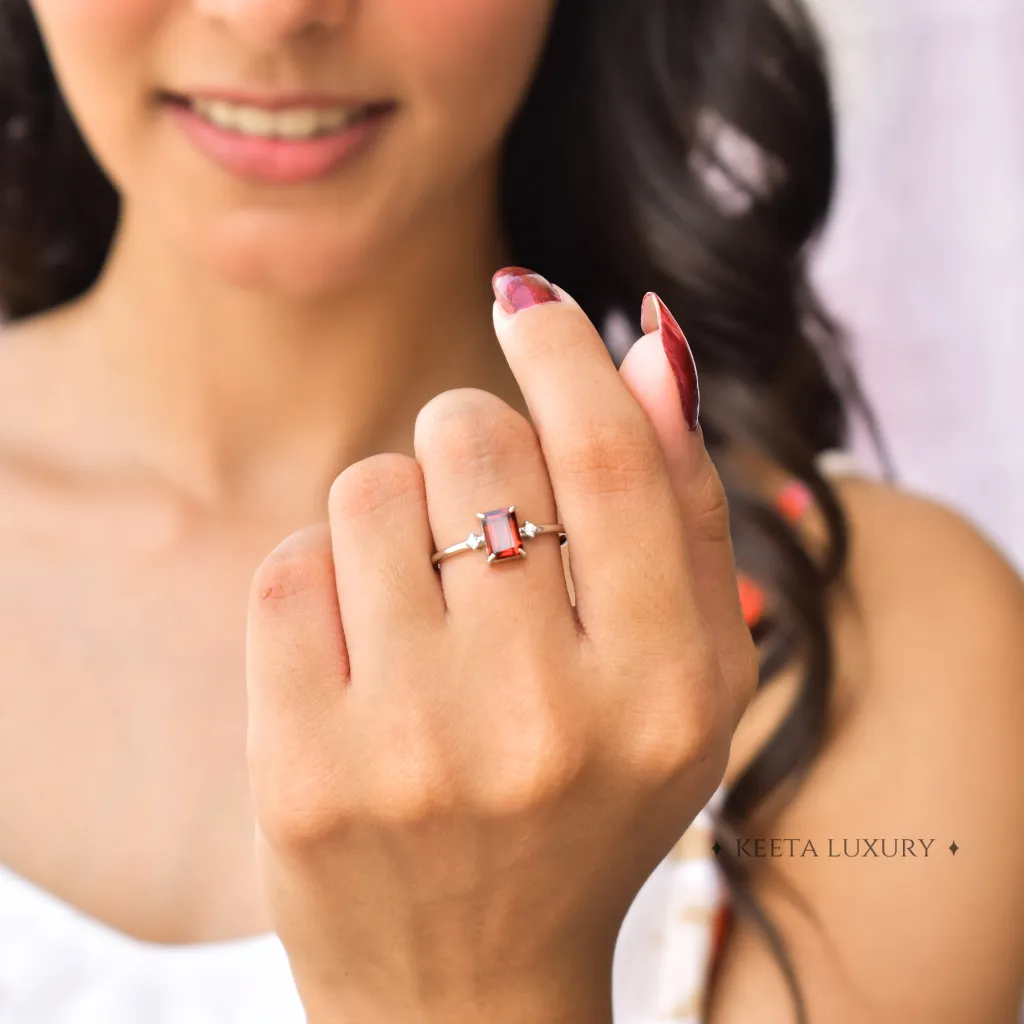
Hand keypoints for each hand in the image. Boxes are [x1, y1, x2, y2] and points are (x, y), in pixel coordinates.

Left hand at [245, 271, 757, 1023]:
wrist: (468, 982)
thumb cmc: (590, 803)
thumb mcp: (685, 678)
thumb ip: (686, 507)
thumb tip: (650, 341)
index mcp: (667, 692)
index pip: (610, 454)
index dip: (562, 346)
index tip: (526, 295)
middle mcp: (545, 722)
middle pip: (475, 442)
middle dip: (468, 441)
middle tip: (478, 514)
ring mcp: (412, 752)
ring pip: (370, 492)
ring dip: (392, 514)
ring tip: (421, 605)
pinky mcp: (301, 774)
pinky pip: (288, 567)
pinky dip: (321, 578)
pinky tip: (356, 653)